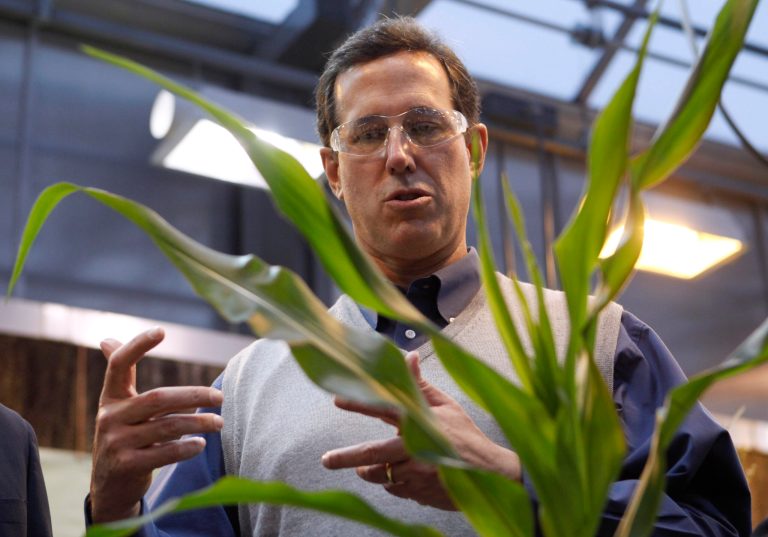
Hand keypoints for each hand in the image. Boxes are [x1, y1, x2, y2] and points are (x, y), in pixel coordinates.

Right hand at [89, 327, 223, 522]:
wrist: (109, 487)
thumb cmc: (123, 436)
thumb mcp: (117, 407)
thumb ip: (120, 376)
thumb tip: (106, 340)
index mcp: (110, 398)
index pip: (118, 365)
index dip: (137, 345)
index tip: (161, 330)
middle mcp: (109, 417)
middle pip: (158, 398)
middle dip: (194, 396)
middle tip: (220, 397)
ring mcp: (116, 443)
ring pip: (167, 426)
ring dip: (199, 423)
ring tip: (220, 422)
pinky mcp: (127, 466)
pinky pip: (164, 453)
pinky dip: (186, 448)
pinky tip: (201, 444)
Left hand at [321, 352, 520, 509]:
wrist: (491, 476)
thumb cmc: (466, 437)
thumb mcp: (446, 406)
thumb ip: (420, 385)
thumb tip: (407, 356)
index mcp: (420, 423)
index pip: (385, 408)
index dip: (360, 403)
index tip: (337, 399)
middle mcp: (416, 448)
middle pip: (373, 455)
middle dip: (346, 458)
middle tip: (327, 459)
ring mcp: (417, 474)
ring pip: (381, 476)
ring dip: (370, 472)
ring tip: (362, 469)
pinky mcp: (419, 493)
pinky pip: (394, 489)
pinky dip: (391, 483)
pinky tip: (398, 476)